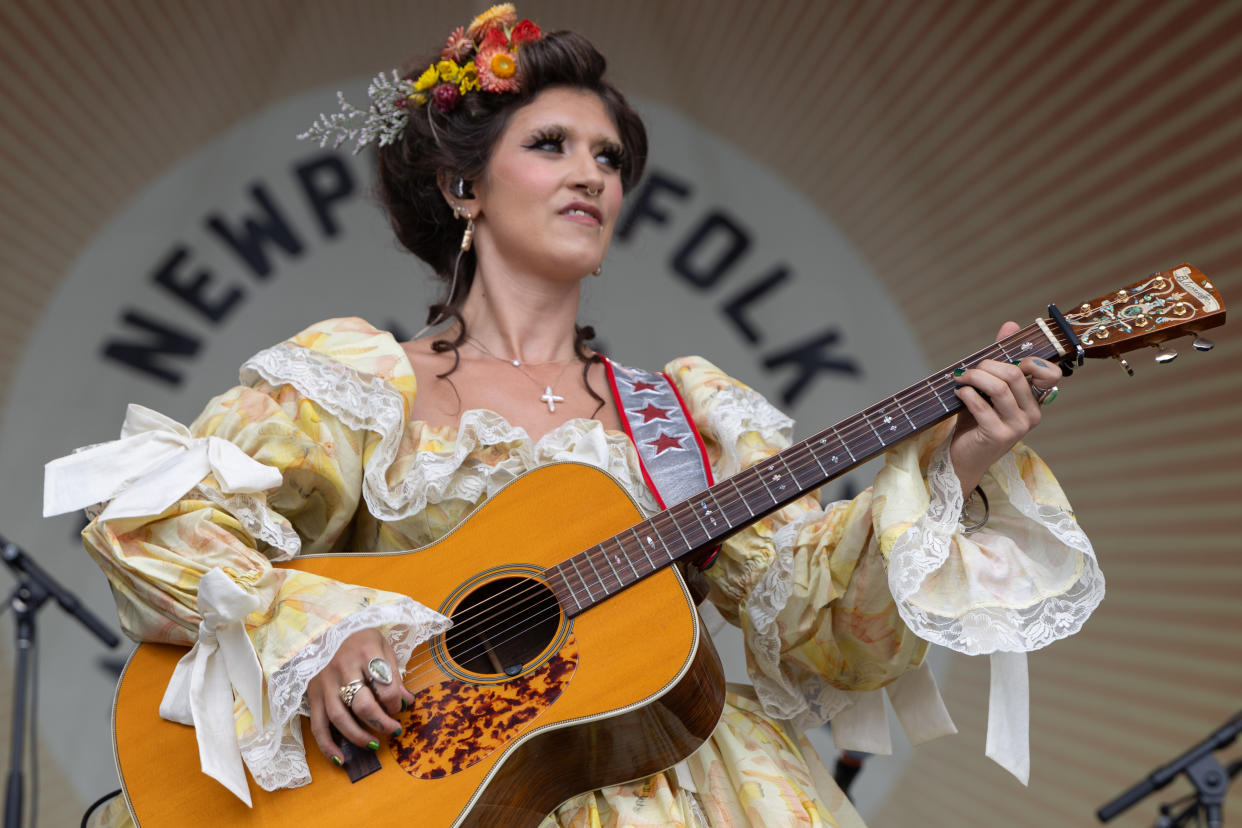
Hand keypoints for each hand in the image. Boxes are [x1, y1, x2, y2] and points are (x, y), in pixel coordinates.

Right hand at [306, 629, 413, 765]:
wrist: (325, 626)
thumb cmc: (359, 637)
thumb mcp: (382, 645)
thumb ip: (394, 673)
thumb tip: (407, 702)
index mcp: (365, 652)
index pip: (385, 685)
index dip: (396, 701)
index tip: (400, 706)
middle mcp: (342, 668)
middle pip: (362, 704)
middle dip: (381, 722)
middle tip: (393, 730)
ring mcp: (324, 683)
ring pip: (339, 718)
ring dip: (358, 736)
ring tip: (374, 745)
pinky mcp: (312, 694)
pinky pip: (317, 725)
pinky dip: (327, 745)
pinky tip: (340, 758)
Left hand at [949, 321, 1061, 493]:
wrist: (963, 457)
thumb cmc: (976, 420)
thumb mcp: (989, 387)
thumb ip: (1001, 358)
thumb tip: (1010, 325)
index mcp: (1035, 401)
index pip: (1051, 374)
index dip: (1031, 360)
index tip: (1005, 360)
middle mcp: (1032, 414)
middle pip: (1015, 375)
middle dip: (987, 365)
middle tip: (969, 370)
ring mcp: (1017, 427)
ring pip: (1000, 388)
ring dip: (975, 377)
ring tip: (960, 378)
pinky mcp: (998, 436)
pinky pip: (982, 406)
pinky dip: (967, 394)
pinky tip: (959, 392)